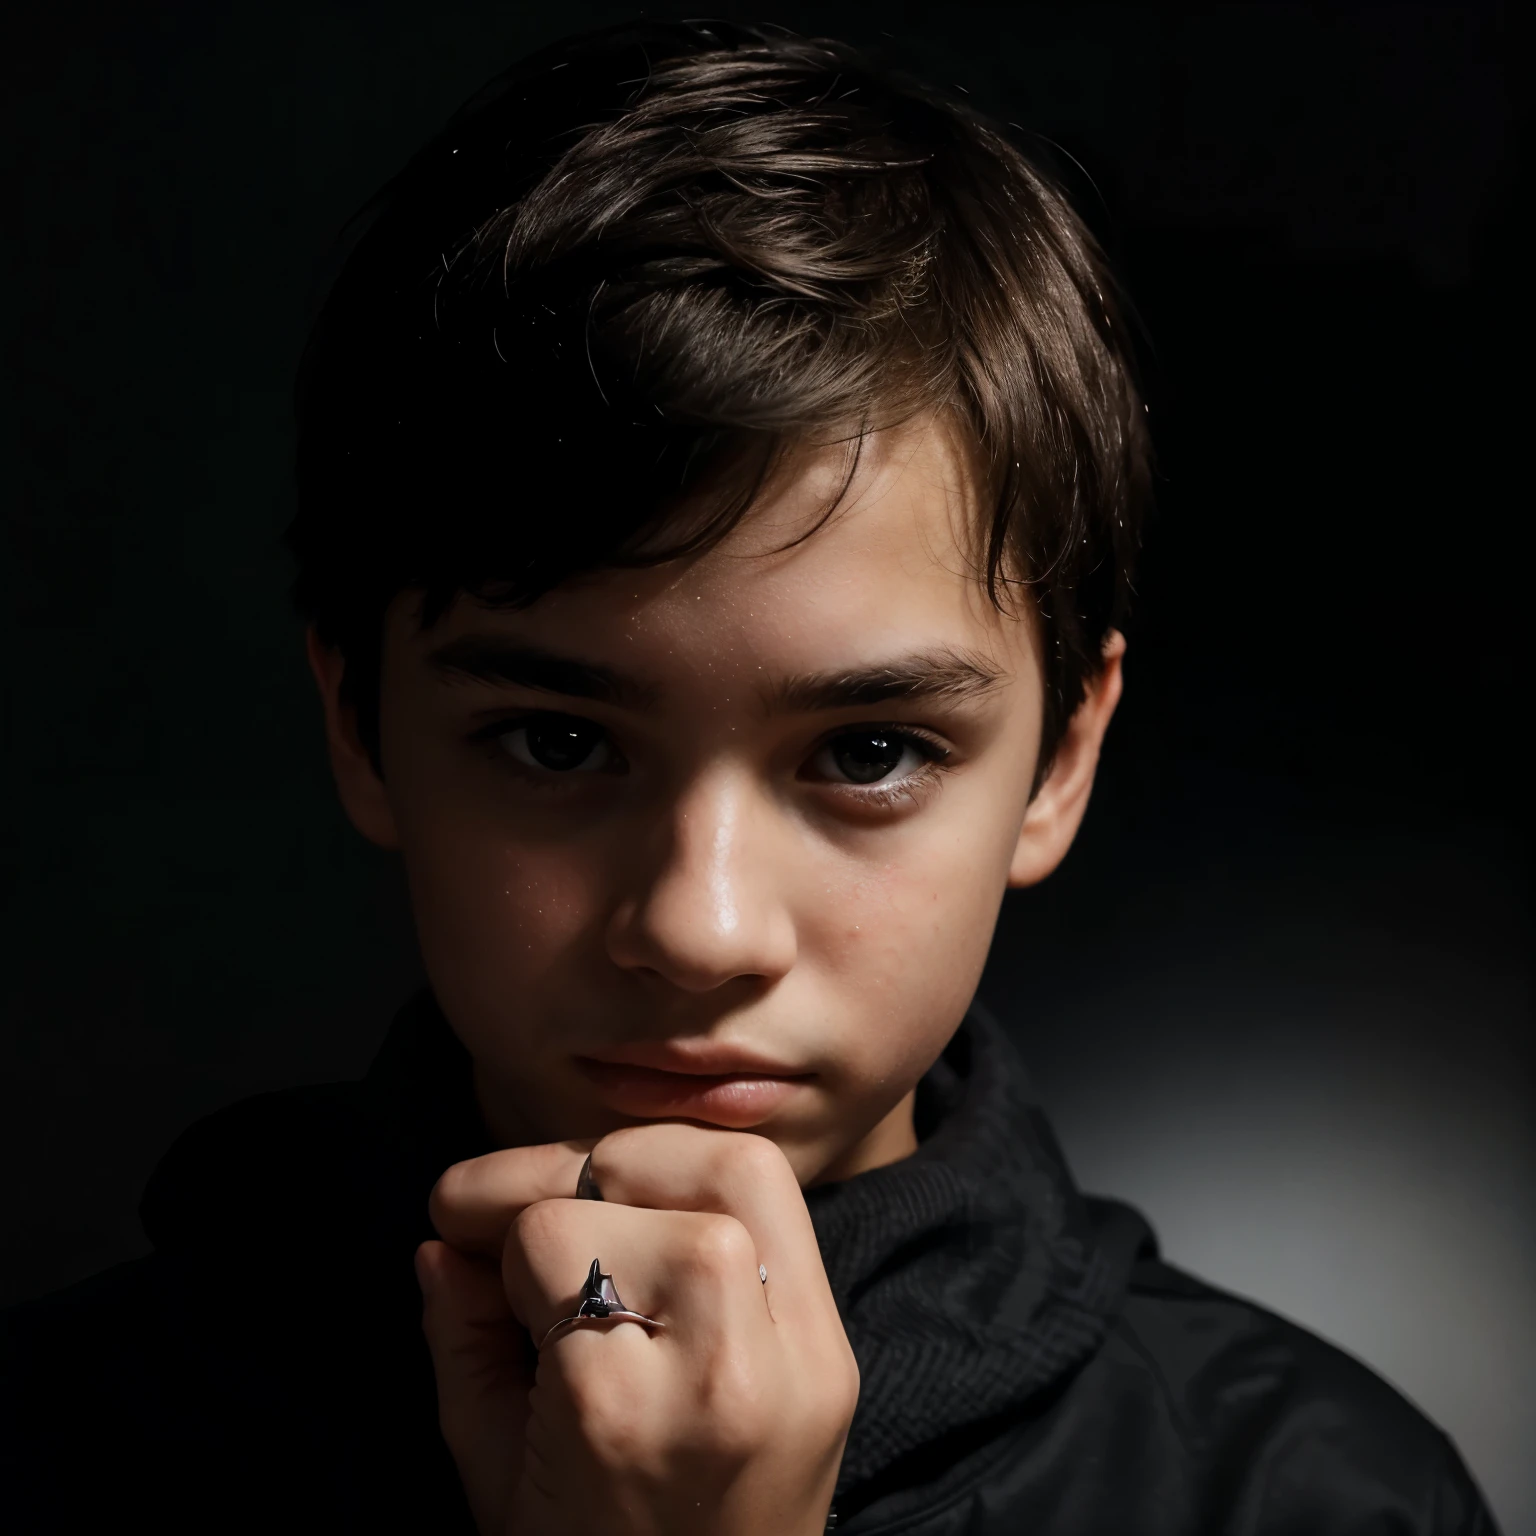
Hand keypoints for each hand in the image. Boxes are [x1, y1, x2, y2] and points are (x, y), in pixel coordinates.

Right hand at [417, 1126, 858, 1534]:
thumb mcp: (490, 1476)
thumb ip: (461, 1344)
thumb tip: (440, 1244)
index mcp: (625, 1410)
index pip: (554, 1235)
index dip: (495, 1231)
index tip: (466, 1245)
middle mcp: (729, 1370)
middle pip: (653, 1172)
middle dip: (568, 1170)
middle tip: (518, 1207)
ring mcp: (803, 1355)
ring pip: (736, 1166)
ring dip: (652, 1166)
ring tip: (594, 1202)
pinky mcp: (834, 1348)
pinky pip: (782, 1213)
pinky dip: (714, 1194)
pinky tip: (659, 1221)